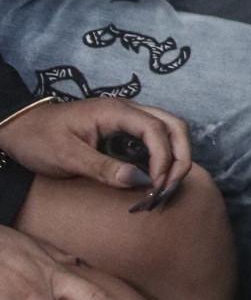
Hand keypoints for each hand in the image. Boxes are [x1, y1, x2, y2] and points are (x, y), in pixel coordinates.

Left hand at [0, 96, 190, 197]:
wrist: (20, 129)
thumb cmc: (39, 138)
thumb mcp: (67, 157)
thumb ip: (102, 167)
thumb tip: (137, 180)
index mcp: (115, 111)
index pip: (156, 130)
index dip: (163, 159)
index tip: (155, 186)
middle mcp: (128, 111)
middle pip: (174, 126)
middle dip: (180, 157)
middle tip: (169, 188)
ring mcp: (128, 120)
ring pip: (169, 131)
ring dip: (175, 157)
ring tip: (164, 187)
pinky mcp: (125, 132)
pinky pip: (156, 140)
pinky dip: (163, 159)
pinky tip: (153, 181)